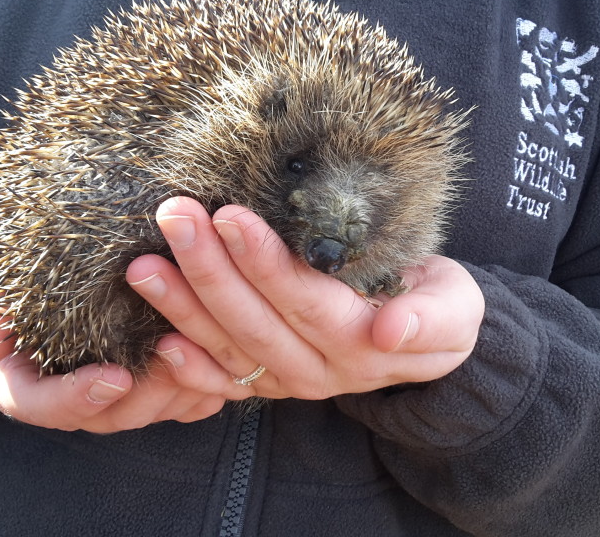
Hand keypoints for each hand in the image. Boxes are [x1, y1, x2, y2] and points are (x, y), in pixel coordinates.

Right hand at [0, 249, 227, 432]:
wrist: (40, 276)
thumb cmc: (5, 285)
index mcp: (26, 385)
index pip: (43, 406)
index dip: (79, 398)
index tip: (113, 376)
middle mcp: (76, 400)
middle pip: (113, 415)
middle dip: (148, 391)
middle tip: (175, 355)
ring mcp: (119, 396)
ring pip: (155, 409)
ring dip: (183, 387)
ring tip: (206, 351)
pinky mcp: (155, 384)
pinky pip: (185, 399)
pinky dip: (206, 383)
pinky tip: (226, 359)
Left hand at [125, 197, 483, 401]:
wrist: (427, 341)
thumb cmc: (439, 305)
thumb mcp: (455, 308)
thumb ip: (430, 320)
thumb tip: (390, 329)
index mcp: (362, 345)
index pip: (306, 301)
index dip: (266, 265)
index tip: (230, 218)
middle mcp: (319, 371)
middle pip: (256, 322)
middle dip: (210, 270)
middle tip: (175, 217)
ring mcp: (289, 381)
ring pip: (230, 348)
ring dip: (183, 308)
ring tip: (144, 266)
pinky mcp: (268, 383)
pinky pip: (224, 383)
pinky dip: (189, 369)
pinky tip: (157, 342)